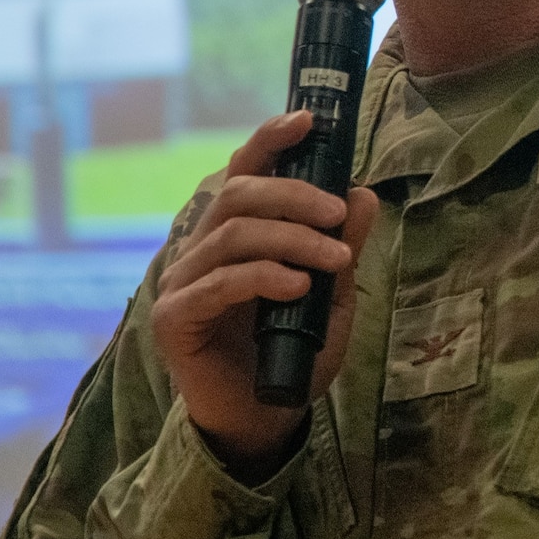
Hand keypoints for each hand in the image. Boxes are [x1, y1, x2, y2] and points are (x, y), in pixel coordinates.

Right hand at [151, 111, 380, 479]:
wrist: (266, 418)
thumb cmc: (294, 355)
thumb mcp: (332, 297)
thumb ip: (341, 248)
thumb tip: (363, 195)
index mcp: (234, 234)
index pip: (243, 172)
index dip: (270, 140)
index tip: (309, 120)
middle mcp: (202, 249)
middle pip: (237, 194)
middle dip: (293, 195)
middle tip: (336, 214)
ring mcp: (182, 282)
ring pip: (234, 234)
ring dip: (291, 239)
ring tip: (334, 258)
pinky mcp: (175, 318)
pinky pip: (219, 282)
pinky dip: (263, 276)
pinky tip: (296, 286)